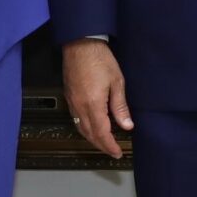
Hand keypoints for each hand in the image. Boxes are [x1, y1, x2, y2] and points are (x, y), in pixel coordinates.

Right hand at [62, 37, 132, 159]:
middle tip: (112, 151)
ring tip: (103, 142)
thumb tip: (127, 125)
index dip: (110, 146)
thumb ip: (120, 106)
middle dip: (101, 145)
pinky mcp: (69, 96)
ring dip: (92, 138)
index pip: (101, 133)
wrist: (80, 43)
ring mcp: (72, 102)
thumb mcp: (116, 82)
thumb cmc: (99, 59)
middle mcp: (79, 106)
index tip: (118, 152)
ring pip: (80, 128)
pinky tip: (91, 126)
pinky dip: (84, 128)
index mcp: (93, 104)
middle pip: (89, 134)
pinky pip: (75, 119)